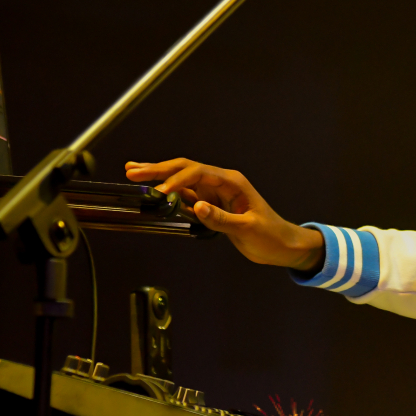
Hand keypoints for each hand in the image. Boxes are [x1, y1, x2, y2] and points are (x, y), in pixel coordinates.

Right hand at [124, 159, 324, 273]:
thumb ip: (220, 218)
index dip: (176, 179)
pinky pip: (187, 195)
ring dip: (160, 177)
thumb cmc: (271, 235)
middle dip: (159, 169)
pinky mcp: (213, 205)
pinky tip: (154, 191)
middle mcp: (222, 183)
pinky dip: (170, 193)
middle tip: (133, 170)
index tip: (159, 191)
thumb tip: (196, 207)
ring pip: (182, 180)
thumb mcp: (247, 229)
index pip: (197, 173)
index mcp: (232, 182)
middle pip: (185, 170)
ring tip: (134, 173)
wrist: (283, 246)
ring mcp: (215, 193)